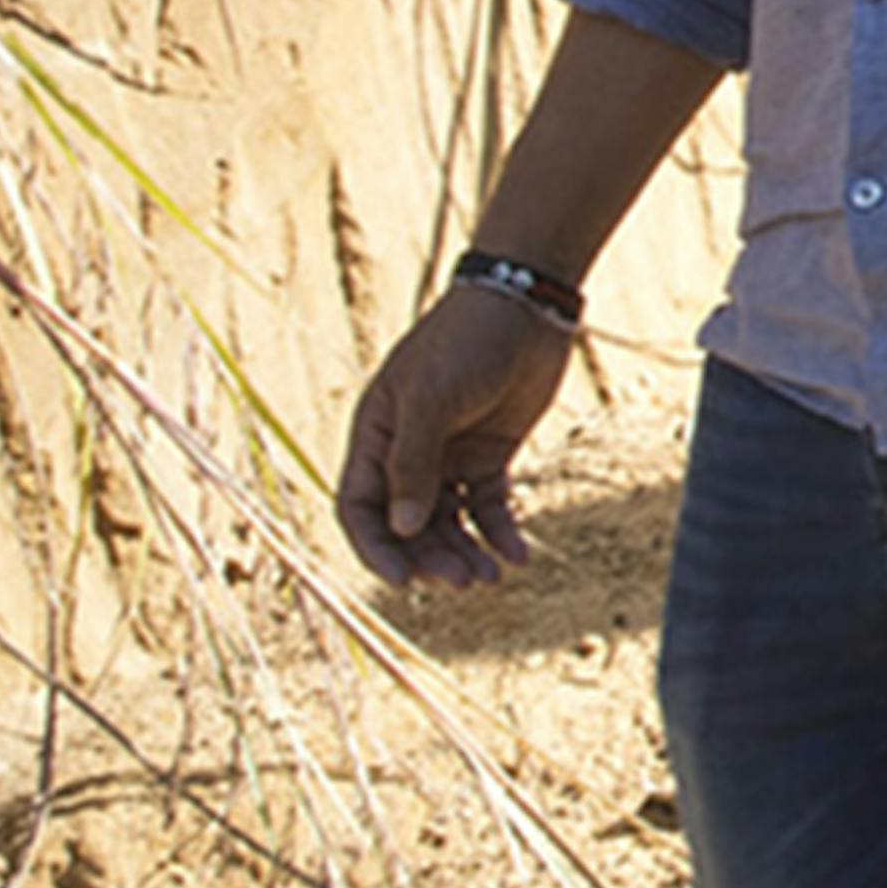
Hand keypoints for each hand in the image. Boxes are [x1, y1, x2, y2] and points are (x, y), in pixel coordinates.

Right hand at [334, 285, 580, 591]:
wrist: (527, 305)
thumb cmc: (468, 341)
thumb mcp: (432, 398)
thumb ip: (414, 464)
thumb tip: (401, 528)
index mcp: (376, 435)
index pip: (359, 507)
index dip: (375, 548)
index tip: (403, 582)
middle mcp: (407, 452)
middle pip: (406, 525)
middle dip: (430, 557)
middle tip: (464, 580)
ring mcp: (449, 457)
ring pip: (448, 523)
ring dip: (465, 553)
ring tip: (491, 576)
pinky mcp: (490, 457)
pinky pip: (488, 509)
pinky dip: (500, 534)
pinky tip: (518, 555)